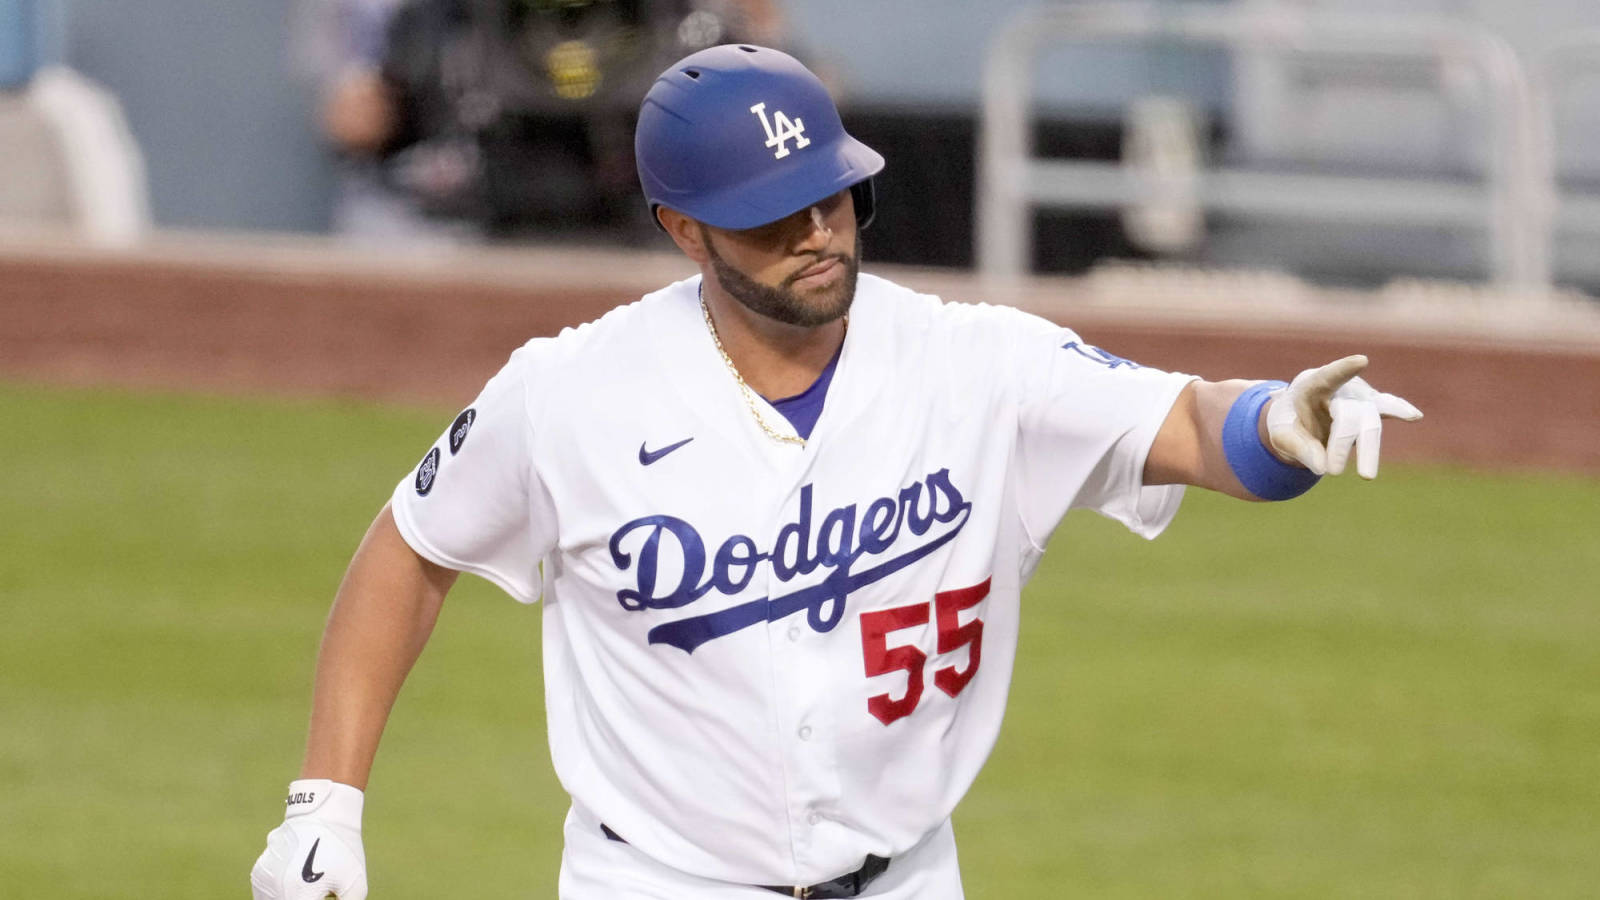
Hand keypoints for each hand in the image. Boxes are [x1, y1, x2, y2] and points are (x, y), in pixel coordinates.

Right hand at [251, 780, 367, 899]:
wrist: (322, 814)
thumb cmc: (341, 850)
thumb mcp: (354, 885)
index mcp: (297, 897)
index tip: (324, 898)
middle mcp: (275, 892)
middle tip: (319, 892)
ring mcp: (263, 883)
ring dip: (290, 898)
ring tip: (310, 887)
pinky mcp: (258, 875)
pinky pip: (265, 896)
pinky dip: (279, 897)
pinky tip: (297, 888)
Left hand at [1265, 355, 1422, 478]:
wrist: (1299, 415)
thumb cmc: (1289, 421)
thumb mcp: (1280, 435)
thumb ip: (1297, 448)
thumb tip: (1321, 467)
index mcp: (1312, 386)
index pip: (1328, 377)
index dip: (1344, 370)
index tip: (1361, 361)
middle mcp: (1341, 389)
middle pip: (1348, 414)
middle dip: (1342, 443)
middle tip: (1332, 471)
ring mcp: (1360, 397)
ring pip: (1369, 422)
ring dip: (1369, 450)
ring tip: (1366, 476)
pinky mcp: (1372, 408)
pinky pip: (1387, 408)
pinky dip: (1399, 410)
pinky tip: (1413, 415)